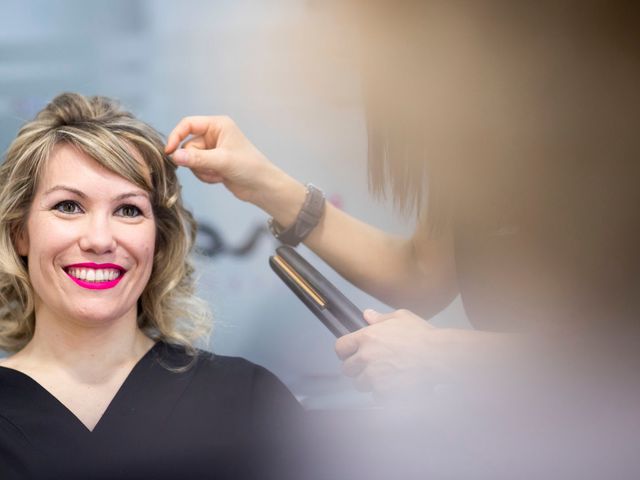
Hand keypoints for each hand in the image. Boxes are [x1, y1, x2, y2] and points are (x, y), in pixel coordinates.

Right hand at [165, 115, 283, 204]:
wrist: (262, 186)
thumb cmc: (249, 167)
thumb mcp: (222, 161)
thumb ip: (197, 158)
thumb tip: (175, 156)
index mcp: (218, 125)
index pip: (188, 124)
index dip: (176, 136)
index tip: (169, 152)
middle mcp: (214, 134)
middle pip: (188, 146)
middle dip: (197, 161)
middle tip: (212, 169)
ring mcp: (213, 149)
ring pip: (191, 160)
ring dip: (202, 170)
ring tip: (219, 174)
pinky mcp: (213, 163)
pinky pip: (197, 169)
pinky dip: (205, 176)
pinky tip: (220, 178)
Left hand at [335, 309, 513, 397]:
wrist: (440, 357)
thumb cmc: (424, 336)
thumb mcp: (402, 318)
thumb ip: (380, 318)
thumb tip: (367, 314)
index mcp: (367, 337)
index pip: (340, 347)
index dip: (345, 352)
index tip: (351, 354)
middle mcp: (366, 357)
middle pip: (347, 369)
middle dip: (358, 369)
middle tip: (374, 367)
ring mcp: (374, 376)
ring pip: (361, 385)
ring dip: (370, 383)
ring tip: (389, 376)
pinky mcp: (384, 393)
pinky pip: (376, 397)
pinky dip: (384, 395)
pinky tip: (397, 386)